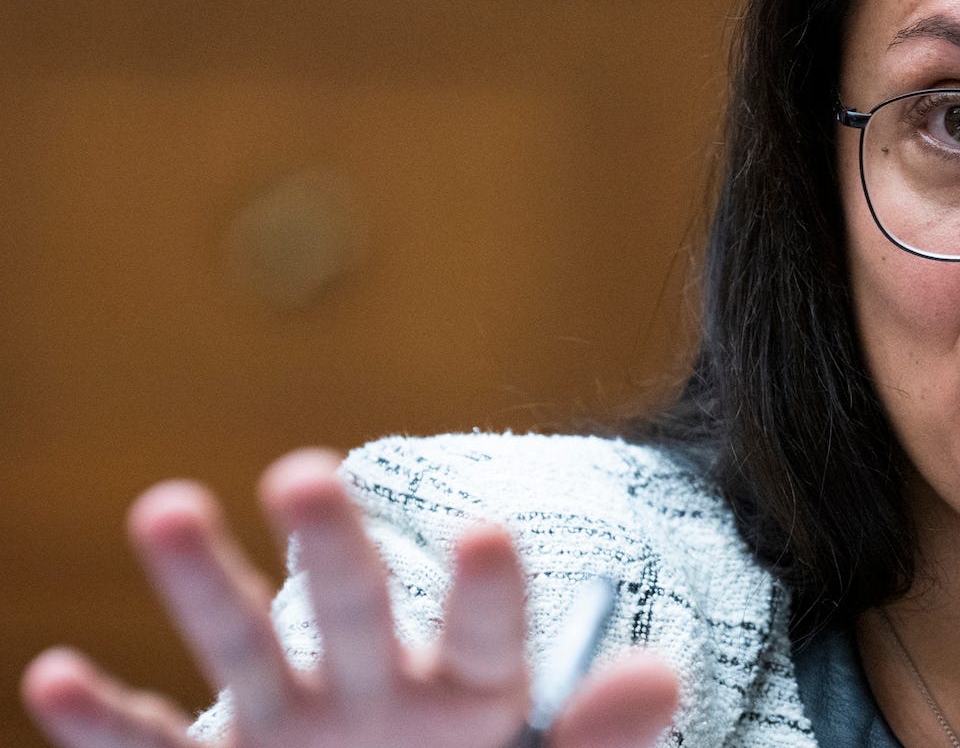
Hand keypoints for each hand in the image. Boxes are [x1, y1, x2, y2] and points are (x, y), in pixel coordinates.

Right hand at [19, 449, 679, 747]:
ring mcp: (289, 725)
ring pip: (243, 647)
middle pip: (355, 611)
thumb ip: (595, 740)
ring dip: (203, 583)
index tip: (484, 535)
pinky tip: (52, 676)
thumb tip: (664, 676)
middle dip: (330, 548)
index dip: (486, 594)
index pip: (488, 638)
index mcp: (469, 693)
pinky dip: (105, 721)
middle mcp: (372, 689)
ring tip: (164, 506)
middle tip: (306, 471)